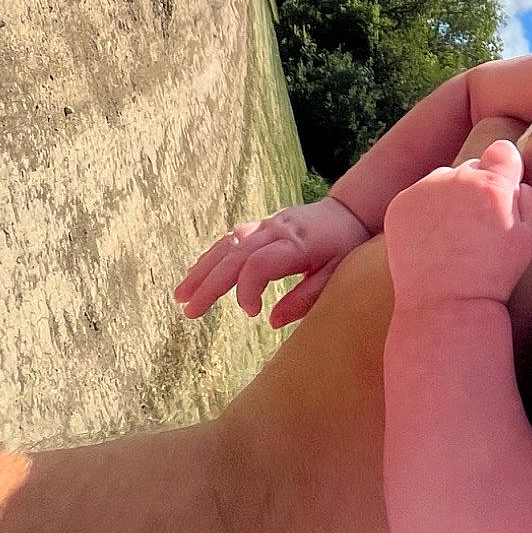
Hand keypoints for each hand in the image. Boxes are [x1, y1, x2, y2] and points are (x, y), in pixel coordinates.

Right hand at [172, 195, 369, 328]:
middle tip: (189, 311)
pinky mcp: (261, 226)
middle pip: (234, 255)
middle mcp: (275, 230)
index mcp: (295, 243)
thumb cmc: (346, 246)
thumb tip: (271, 321)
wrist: (349, 211)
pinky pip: (231, 240)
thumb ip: (306, 297)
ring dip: (202, 270)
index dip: (247, 289)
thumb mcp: (337, 274)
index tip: (251, 313)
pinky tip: (197, 273)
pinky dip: (212, 257)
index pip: (258, 264)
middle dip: (209, 284)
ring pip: (226, 245)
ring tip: (181, 296)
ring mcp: (265, 225)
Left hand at [384, 139, 531, 310]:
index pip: (502, 151)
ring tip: (451, 235)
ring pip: (442, 180)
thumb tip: (516, 180)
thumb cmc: (494, 276)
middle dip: (476, 187)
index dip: (505, 169)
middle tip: (475, 224)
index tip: (502, 189)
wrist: (447, 304)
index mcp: (492, 185)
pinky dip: (423, 212)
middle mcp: (457, 178)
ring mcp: (424, 190)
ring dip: (448, 197)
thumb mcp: (528, 238)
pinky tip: (431, 240)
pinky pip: (417, 197)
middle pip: (471, 168)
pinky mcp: (400, 204)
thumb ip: (527, 198)